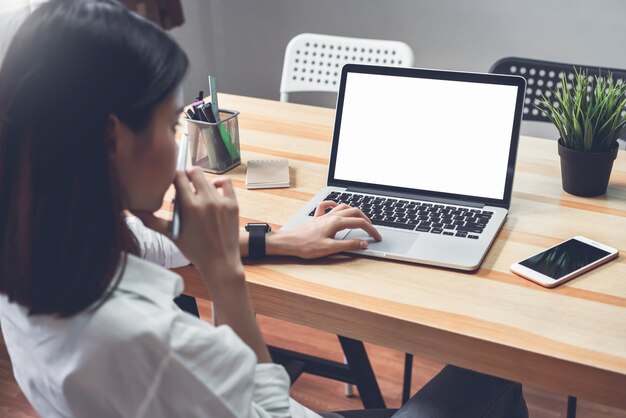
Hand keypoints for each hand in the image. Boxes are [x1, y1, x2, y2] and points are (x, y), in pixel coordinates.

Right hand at [135, 168, 243, 286]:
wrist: (220, 262)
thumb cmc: (194, 250)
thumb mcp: (170, 234)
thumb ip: (151, 220)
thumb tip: (130, 211)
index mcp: (189, 206)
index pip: (178, 177)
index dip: (173, 176)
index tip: (172, 181)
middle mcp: (206, 201)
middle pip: (194, 172)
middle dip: (187, 175)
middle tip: (184, 184)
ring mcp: (221, 202)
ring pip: (208, 179)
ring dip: (200, 181)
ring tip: (196, 191)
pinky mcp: (233, 204)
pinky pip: (226, 183)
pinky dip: (219, 182)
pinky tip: (213, 188)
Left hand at [267, 201, 381, 258]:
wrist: (289, 242)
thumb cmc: (306, 246)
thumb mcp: (330, 248)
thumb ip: (348, 245)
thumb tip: (363, 243)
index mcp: (337, 222)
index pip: (360, 223)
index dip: (371, 230)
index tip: (377, 237)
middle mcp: (332, 216)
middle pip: (355, 211)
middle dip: (366, 219)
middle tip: (372, 229)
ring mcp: (324, 216)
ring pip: (344, 207)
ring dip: (354, 211)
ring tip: (360, 219)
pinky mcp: (317, 219)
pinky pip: (327, 206)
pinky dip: (334, 205)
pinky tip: (336, 208)